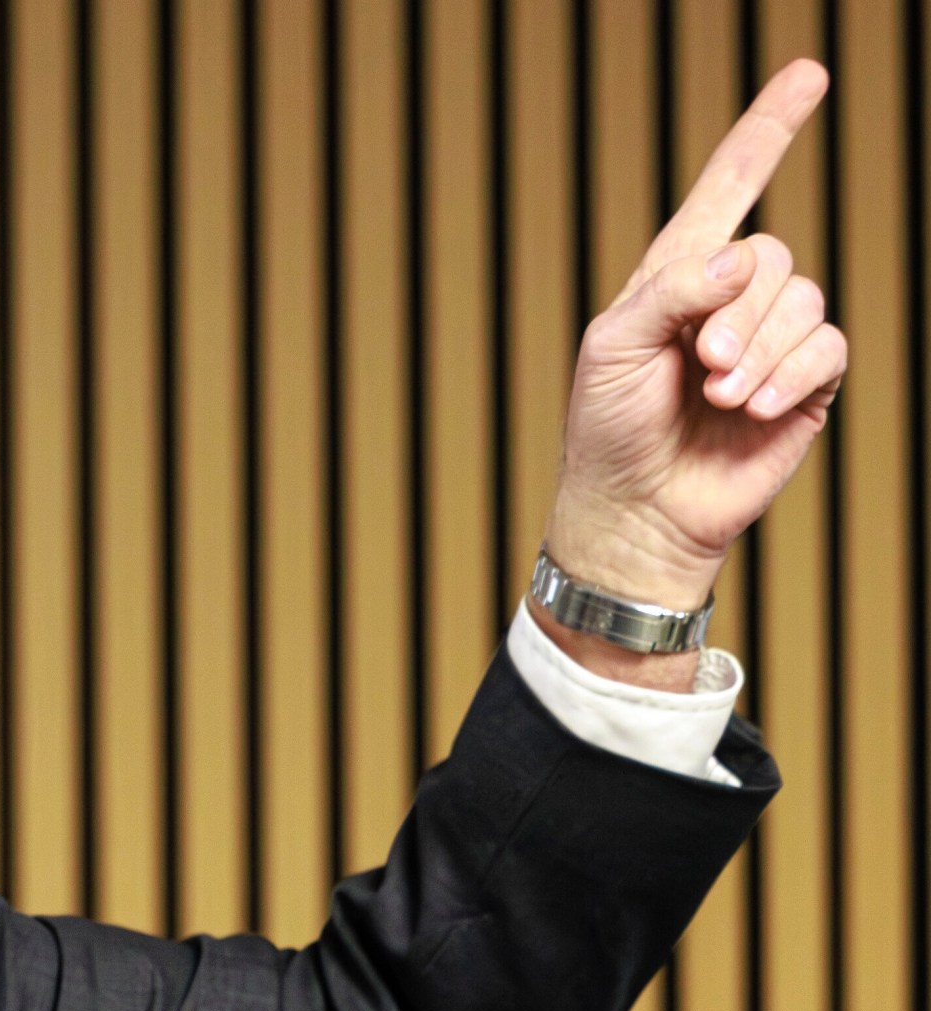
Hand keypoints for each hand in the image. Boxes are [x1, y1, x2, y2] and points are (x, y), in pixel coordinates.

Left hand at [546, 59, 843, 631]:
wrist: (635, 510)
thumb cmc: (607, 428)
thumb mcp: (611, 348)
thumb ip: (672, 291)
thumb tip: (743, 254)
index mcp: (676, 275)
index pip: (729, 187)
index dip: (768, 129)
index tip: (809, 73)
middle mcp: (731, 299)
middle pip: (773, 254)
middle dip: (738, 311)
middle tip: (698, 366)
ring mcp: (772, 342)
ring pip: (804, 300)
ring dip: (760, 350)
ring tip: (716, 396)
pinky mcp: (805, 385)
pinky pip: (829, 348)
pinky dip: (790, 375)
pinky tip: (752, 409)